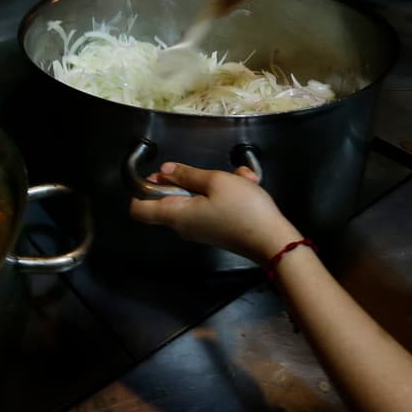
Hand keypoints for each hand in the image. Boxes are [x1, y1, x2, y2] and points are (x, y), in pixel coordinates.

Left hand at [128, 162, 301, 262]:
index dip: (141, 190)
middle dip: (189, 180)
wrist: (272, 240)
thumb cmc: (244, 209)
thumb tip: (164, 171)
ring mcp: (199, 229)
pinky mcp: (215, 230)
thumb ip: (187, 174)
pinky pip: (211, 206)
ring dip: (215, 183)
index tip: (157, 175)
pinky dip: (225, 194)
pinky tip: (246, 185)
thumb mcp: (216, 181)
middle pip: (169, 200)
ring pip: (196, 199)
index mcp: (176, 215)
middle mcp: (183, 226)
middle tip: (210, 172)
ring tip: (239, 178)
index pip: (138, 209)